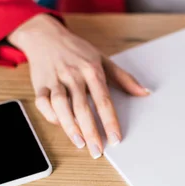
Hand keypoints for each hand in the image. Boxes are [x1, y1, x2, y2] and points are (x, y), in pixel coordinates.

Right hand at [8, 14, 148, 157]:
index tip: (115, 138)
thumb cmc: (77, 50)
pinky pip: (42, 103)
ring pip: (60, 105)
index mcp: (91, 70)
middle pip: (82, 106)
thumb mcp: (103, 59)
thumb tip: (145, 92)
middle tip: (98, 150)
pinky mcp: (40, 84)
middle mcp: (73, 75)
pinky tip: (61, 126)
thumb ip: (124, 78)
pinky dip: (50, 116)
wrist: (45, 35)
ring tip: (80, 143)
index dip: (110, 120)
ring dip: (69, 126)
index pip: (103, 99)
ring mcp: (55, 79)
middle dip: (91, 131)